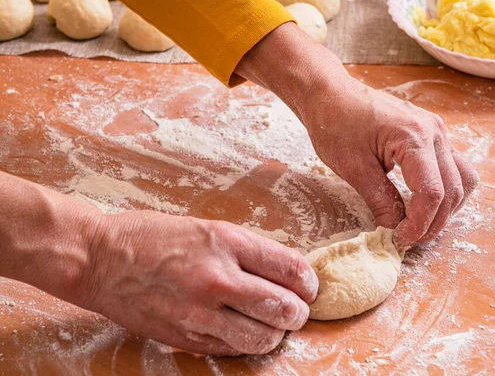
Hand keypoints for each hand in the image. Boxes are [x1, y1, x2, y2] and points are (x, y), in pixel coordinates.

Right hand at [79, 212, 317, 355]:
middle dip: (298, 312)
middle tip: (295, 309)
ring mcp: (200, 313)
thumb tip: (286, 273)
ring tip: (271, 323)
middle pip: (285, 308)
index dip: (310, 282)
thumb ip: (247, 251)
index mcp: (225, 242)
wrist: (100, 259)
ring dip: (276, 333)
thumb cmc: (153, 237)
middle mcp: (217, 278)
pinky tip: (241, 329)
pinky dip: (247, 343)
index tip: (308, 286)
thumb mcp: (207, 228)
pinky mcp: (186, 338)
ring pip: (264, 338)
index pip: (291, 268)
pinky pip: (234, 350)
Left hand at [236, 23, 477, 246]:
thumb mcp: (353, 168)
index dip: (419, 224)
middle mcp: (434, 132)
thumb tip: (396, 228)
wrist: (330, 94)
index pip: (432, 193)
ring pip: (463, 180)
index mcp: (414, 137)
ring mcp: (437, 131)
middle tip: (409, 238)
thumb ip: (380, 200)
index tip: (400, 239)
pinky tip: (423, 202)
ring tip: (419, 224)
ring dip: (446, 208)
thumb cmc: (335, 124)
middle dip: (434, 222)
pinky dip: (445, 190)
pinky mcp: (432, 134)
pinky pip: (454, 167)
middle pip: (453, 190)